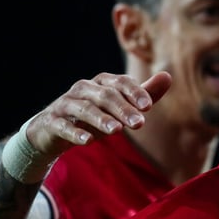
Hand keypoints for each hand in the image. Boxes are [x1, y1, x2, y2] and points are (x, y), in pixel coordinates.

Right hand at [24, 71, 171, 156]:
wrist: (51, 130)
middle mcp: (83, 89)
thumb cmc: (93, 116)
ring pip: (85, 108)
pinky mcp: (51, 122)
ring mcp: (65, 104)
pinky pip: (63, 126)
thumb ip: (143, 93)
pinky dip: (75, 132)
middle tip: (139, 124)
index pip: (121, 83)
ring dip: (101, 119)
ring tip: (117, 130)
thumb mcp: (119, 106)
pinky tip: (88, 141)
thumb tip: (168, 76)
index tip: (148, 107)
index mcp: (101, 82)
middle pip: (105, 96)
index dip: (135, 93)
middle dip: (123, 109)